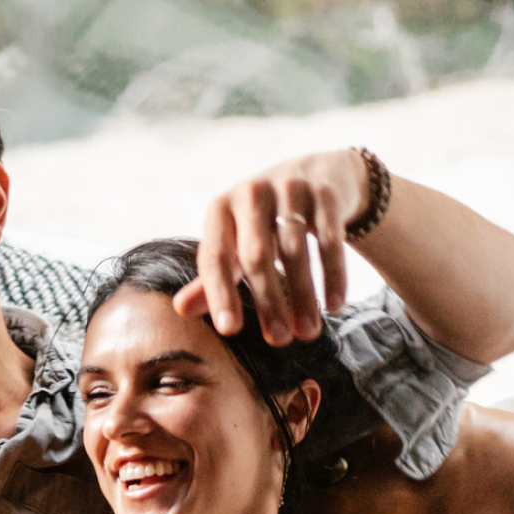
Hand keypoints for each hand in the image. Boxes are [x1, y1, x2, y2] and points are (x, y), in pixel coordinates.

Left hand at [180, 149, 371, 346]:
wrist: (313, 172)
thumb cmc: (261, 221)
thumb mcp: (233, 243)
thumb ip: (211, 277)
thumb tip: (179, 309)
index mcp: (219, 209)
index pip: (215, 257)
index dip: (220, 295)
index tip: (229, 331)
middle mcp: (250, 194)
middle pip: (256, 257)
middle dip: (268, 303)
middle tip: (278, 341)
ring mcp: (289, 189)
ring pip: (295, 252)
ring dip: (303, 297)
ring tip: (307, 333)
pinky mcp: (324, 192)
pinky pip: (329, 240)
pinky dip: (333, 276)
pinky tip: (335, 306)